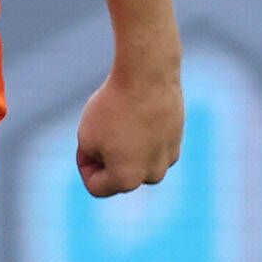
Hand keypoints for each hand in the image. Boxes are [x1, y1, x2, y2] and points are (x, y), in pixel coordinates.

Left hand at [76, 56, 183, 198]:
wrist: (148, 76)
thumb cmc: (112, 107)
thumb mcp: (86, 137)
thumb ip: (94, 159)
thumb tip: (110, 163)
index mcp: (127, 180)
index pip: (96, 186)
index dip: (85, 164)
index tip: (84, 142)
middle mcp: (152, 175)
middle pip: (119, 175)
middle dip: (107, 158)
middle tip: (102, 129)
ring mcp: (169, 157)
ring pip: (138, 159)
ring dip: (126, 147)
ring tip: (121, 120)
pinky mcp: (178, 139)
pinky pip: (153, 143)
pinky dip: (143, 133)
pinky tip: (138, 113)